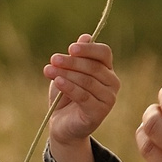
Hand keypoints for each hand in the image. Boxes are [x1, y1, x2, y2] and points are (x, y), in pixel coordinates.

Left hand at [44, 35, 118, 152]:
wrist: (62, 124)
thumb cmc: (65, 95)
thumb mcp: (67, 72)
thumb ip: (77, 56)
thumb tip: (86, 37)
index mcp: (107, 69)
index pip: (104, 53)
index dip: (88, 49)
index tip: (70, 48)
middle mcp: (112, 83)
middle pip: (94, 66)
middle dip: (71, 62)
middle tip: (53, 59)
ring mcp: (109, 99)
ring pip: (87, 81)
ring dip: (66, 74)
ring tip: (48, 70)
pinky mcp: (100, 113)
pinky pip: (84, 96)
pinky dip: (69, 87)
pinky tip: (57, 81)